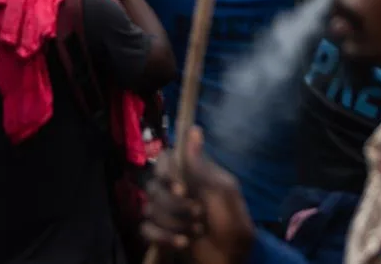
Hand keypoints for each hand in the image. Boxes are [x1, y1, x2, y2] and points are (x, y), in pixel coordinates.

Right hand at [142, 128, 255, 263]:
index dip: (167, 171)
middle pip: (154, 186)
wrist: (231, 260)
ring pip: (150, 208)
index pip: (164, 159)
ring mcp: (165, 213)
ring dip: (175, 222)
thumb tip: (194, 130)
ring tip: (198, 231)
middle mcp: (174, 190)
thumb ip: (203, 166)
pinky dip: (164, 237)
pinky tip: (183, 242)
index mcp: (191, 175)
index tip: (180, 187)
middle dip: (175, 204)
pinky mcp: (159, 234)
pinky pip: (146, 229)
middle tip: (198, 213)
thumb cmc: (234, 226)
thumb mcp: (224, 194)